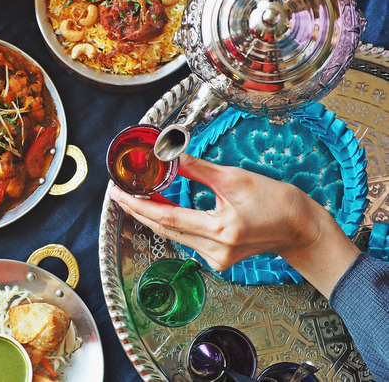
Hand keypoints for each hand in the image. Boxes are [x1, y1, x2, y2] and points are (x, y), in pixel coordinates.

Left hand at [108, 153, 360, 296]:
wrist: (299, 228)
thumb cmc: (275, 201)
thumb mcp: (234, 178)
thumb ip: (197, 169)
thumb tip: (168, 156)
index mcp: (221, 231)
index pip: (166, 217)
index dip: (137, 205)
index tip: (116, 192)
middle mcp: (215, 251)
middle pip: (164, 228)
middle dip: (137, 209)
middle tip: (116, 192)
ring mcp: (216, 260)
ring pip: (172, 235)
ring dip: (152, 215)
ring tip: (133, 196)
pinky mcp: (217, 260)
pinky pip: (184, 239)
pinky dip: (170, 222)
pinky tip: (159, 207)